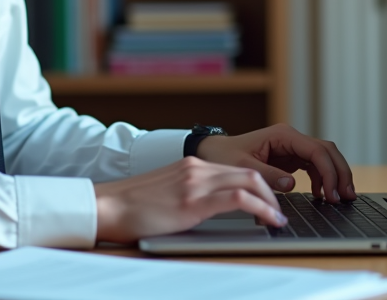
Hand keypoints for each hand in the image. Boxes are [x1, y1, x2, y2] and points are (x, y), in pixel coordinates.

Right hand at [94, 157, 286, 242]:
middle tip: (279, 211)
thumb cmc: (131, 207)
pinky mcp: (194, 201)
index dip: (259, 184)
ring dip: (270, 201)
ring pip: (249, 182)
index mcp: (191, 166)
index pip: (236, 169)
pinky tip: (269, 220)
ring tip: (278, 218)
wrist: (107, 206)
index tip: (269, 201)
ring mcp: (196, 183)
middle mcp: (197, 169)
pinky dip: (261, 209)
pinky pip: (239, 200)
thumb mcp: (166, 193)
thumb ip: (188, 194)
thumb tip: (207, 209)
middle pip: (248, 172)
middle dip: (270, 192)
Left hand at [195, 123, 355, 203]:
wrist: (214, 152)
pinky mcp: (291, 157)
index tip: (333, 193)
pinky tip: (323, 195)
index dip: (329, 171)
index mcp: (282, 135)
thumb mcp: (243, 167)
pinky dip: (323, 179)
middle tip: (348, 196)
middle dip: (340, 172)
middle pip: (327, 151)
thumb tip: (292, 184)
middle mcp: (291, 138)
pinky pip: (314, 166)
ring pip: (324, 157)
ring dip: (335, 176)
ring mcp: (292, 147)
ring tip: (341, 199)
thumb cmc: (226, 156)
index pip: (316, 150)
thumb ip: (268, 175)